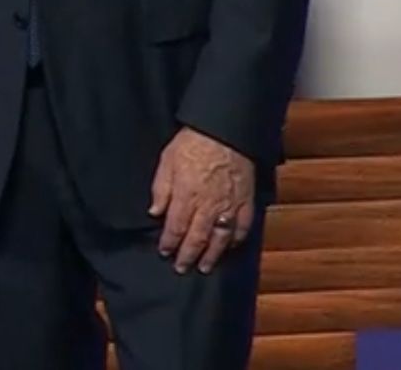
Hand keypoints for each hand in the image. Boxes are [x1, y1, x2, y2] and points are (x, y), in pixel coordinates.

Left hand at [149, 127, 255, 273]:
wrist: (225, 130)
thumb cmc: (193, 142)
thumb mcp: (167, 161)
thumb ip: (161, 189)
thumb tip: (154, 213)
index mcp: (186, 196)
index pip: (176, 228)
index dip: (169, 243)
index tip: (164, 252)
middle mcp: (208, 206)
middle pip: (197, 238)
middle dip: (188, 255)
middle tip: (182, 268)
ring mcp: (229, 206)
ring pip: (220, 238)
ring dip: (211, 255)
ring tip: (205, 267)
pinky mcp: (246, 201)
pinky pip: (243, 226)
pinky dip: (236, 239)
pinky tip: (230, 246)